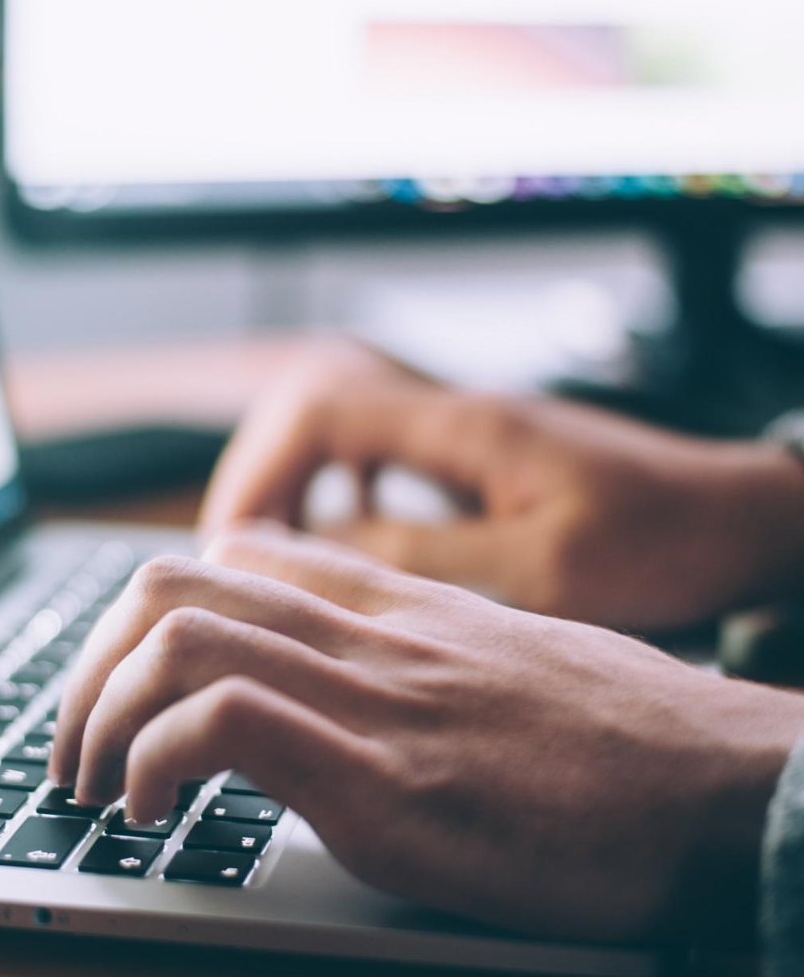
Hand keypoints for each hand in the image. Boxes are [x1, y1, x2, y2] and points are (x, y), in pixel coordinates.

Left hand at [51, 524, 803, 941]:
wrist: (725, 785)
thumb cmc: (622, 740)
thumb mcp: (503, 662)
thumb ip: (414, 652)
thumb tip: (343, 678)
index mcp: (395, 607)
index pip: (234, 554)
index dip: (151, 610)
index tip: (126, 677)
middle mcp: (369, 634)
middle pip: (175, 584)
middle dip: (90, 663)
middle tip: (75, 740)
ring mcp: (371, 699)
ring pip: (178, 636)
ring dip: (98, 712)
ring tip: (91, 783)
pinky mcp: (384, 781)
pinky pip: (222, 723)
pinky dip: (153, 760)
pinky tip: (151, 814)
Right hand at [200, 337, 803, 629]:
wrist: (742, 519)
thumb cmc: (665, 541)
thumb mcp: (544, 569)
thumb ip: (428, 555)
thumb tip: (326, 552)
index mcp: (466, 427)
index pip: (321, 408)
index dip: (261, 469)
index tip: (235, 539)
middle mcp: (456, 415)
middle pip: (314, 407)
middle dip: (261, 476)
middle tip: (236, 552)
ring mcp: (466, 434)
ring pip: (341, 431)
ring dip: (295, 484)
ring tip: (271, 552)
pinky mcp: (479, 460)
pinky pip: (380, 459)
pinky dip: (339, 493)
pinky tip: (339, 540)